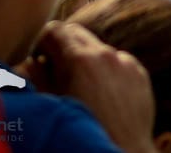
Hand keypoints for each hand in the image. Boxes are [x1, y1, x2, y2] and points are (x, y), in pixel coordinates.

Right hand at [23, 21, 156, 152]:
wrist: (120, 151)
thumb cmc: (77, 133)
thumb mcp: (47, 105)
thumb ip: (34, 77)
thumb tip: (30, 61)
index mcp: (80, 60)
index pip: (55, 30)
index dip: (41, 42)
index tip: (37, 59)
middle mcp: (107, 54)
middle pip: (78, 33)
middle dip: (62, 47)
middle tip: (52, 70)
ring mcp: (127, 63)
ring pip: (99, 48)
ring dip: (85, 59)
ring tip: (77, 88)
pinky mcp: (140, 74)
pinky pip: (118, 63)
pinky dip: (105, 70)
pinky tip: (100, 95)